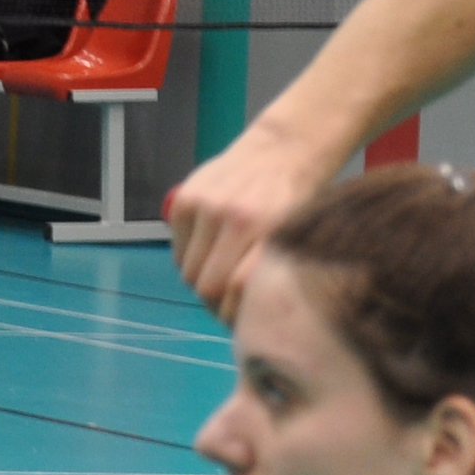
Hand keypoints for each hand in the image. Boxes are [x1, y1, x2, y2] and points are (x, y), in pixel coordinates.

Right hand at [165, 126, 339, 319]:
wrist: (283, 152)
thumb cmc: (295, 205)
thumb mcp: (294, 241)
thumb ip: (270, 275)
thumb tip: (250, 322)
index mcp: (268, 233)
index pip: (237, 291)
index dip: (234, 315)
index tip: (242, 321)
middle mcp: (235, 219)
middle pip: (207, 288)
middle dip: (215, 304)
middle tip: (227, 304)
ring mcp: (207, 207)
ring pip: (189, 272)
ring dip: (202, 282)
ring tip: (221, 274)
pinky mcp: (185, 199)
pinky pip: (178, 250)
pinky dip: (190, 259)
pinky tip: (209, 251)